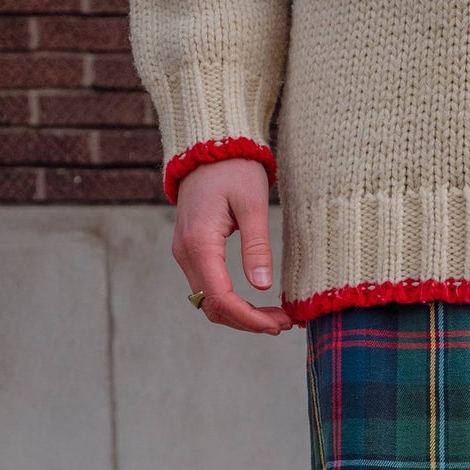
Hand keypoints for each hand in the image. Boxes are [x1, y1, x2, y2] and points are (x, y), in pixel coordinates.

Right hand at [172, 157, 292, 336]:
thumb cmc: (234, 169)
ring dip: (240, 315)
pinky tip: (257, 302)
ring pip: (208, 301)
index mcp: (200, 243)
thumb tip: (261, 287)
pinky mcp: (191, 250)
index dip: (249, 318)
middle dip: (247, 322)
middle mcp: (185, 252)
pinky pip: (208, 287)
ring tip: (275, 318)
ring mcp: (185, 252)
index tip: (279, 324)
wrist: (210, 145)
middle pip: (212, 307)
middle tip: (284, 324)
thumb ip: (257, 246)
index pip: (220, 298)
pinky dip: (231, 301)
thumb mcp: (253, 204)